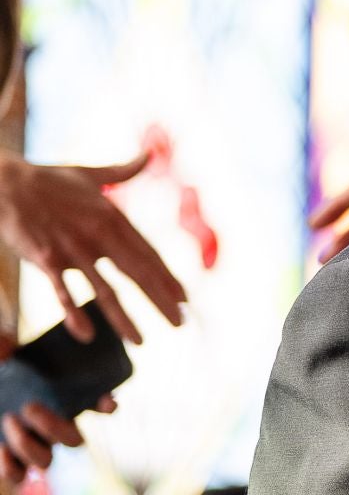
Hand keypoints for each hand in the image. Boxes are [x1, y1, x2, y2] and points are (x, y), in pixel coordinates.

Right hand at [0, 151, 187, 343]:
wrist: (2, 182)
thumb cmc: (46, 179)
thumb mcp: (90, 173)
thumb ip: (123, 171)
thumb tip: (150, 153)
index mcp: (111, 217)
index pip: (147, 253)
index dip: (167, 277)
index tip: (185, 299)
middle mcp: (97, 234)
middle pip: (136, 273)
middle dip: (160, 300)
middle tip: (180, 324)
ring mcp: (71, 249)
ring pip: (103, 289)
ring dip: (123, 318)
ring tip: (140, 342)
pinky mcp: (45, 259)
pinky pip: (62, 292)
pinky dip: (74, 314)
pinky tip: (86, 336)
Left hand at [0, 327, 116, 486]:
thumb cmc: (1, 364)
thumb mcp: (7, 349)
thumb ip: (19, 345)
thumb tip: (49, 340)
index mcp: (67, 397)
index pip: (101, 407)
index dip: (107, 407)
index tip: (104, 400)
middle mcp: (54, 423)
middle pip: (74, 441)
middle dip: (55, 428)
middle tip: (30, 407)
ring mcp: (32, 442)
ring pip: (46, 461)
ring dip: (31, 446)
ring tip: (11, 420)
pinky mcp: (11, 455)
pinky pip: (18, 474)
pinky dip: (12, 466)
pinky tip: (1, 447)